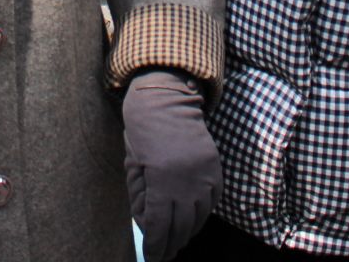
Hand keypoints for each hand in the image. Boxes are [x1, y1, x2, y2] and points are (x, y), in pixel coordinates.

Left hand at [122, 69, 219, 261]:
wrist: (167, 102)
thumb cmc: (143, 133)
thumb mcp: (134, 165)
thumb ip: (141, 195)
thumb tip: (146, 224)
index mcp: (161, 181)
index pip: (159, 225)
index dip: (155, 245)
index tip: (152, 257)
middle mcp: (186, 181)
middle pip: (180, 226)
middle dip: (171, 245)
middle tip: (164, 255)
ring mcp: (204, 176)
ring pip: (199, 217)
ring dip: (188, 233)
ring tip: (178, 242)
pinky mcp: (215, 169)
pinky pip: (212, 201)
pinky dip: (203, 215)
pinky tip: (193, 222)